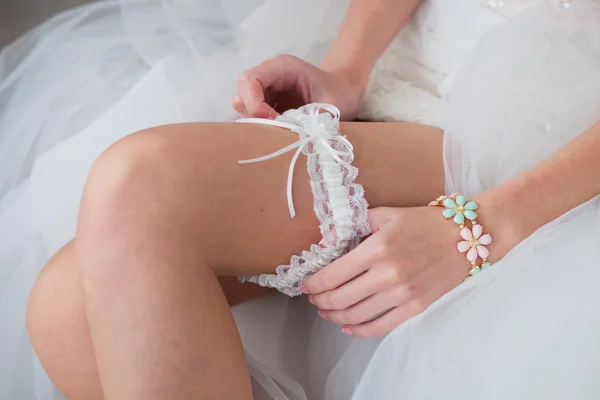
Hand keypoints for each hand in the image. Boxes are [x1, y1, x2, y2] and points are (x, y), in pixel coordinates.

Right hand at [232, 54, 364, 119]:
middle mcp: (269, 74)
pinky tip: (282, 129)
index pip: (249, 81)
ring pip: (245, 106)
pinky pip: (254, 115)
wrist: (345, 90)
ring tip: (281, 129)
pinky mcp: (268, 101)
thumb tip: (292, 136)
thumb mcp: (330, 106)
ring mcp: (267, 88)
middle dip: (253, 115)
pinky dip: (263, 125)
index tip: (272, 121)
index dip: (254, 104)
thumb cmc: (340, 93)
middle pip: (242, 93)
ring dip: (258, 122)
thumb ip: (311, 120)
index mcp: (282, 66)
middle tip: (275, 128)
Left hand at [303, 206, 497, 337]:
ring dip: (334, 316)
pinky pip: (380, 326)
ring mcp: (402, 294)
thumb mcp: (387, 214)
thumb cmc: (425, 222)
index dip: (313, 284)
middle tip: (313, 298)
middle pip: (339, 298)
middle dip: (320, 300)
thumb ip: (355, 225)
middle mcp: (387, 275)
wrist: (467, 237)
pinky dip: (359, 330)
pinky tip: (348, 326)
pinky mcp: (415, 307)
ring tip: (326, 311)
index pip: (332, 275)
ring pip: (356, 315)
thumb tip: (326, 242)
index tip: (306, 284)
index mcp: (376, 249)